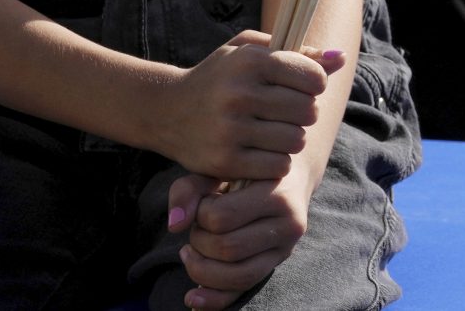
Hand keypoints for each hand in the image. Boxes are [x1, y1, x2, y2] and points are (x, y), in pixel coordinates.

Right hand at [150, 32, 341, 182]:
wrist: (165, 110)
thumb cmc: (220, 76)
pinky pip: (277, 167)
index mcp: (249, 62)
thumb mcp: (250, 51)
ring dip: (292, 138)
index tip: (304, 86)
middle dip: (304, 112)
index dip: (315, 83)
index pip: (312, 77)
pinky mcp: (224, 162)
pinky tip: (264, 151)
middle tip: (288, 112)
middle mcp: (239, 95)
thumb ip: (298, 53)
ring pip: (295, 141)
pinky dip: (277, 161)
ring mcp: (230, 130)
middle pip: (307, 111)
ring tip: (276, 131)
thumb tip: (340, 58)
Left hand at [165, 170, 314, 309]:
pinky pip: (243, 290)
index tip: (202, 204)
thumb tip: (175, 225)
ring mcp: (284, 249)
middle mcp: (289, 225)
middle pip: (228, 249)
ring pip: (237, 276)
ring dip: (202, 268)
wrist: (288, 176)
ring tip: (191, 252)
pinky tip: (191, 299)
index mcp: (278, 194)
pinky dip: (214, 299)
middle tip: (197, 227)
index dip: (200, 215)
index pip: (222, 217)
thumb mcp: (222, 167)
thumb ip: (191, 188)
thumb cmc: (247, 169)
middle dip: (200, 241)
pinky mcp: (275, 265)